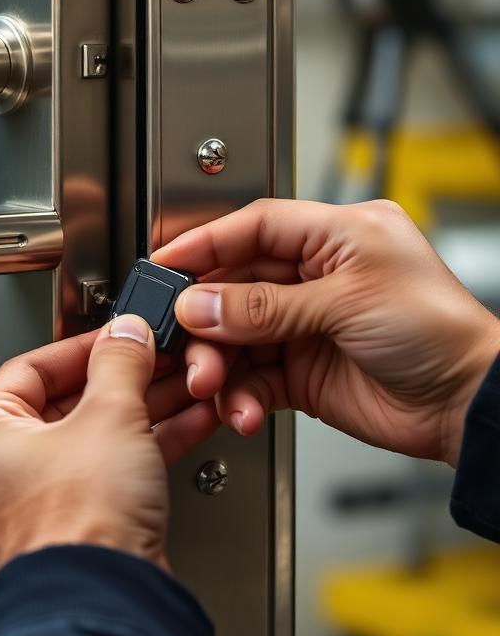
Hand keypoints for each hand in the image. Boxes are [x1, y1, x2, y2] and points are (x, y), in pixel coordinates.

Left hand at [0, 315, 217, 574]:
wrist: (103, 607)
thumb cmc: (78, 528)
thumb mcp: (109, 416)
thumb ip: (119, 362)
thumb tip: (124, 334)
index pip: (32, 367)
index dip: (82, 345)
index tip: (117, 336)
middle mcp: (0, 474)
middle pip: (68, 405)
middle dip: (123, 381)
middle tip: (155, 363)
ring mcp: (35, 507)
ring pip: (93, 441)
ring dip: (142, 413)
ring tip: (181, 391)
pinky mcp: (72, 533)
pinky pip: (108, 475)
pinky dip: (144, 451)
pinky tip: (184, 429)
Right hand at [152, 199, 499, 466]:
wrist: (468, 406)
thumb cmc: (439, 332)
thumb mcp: (347, 303)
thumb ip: (266, 306)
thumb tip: (202, 304)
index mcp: (336, 237)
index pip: (255, 227)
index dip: (206, 242)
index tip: (167, 261)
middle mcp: (316, 277)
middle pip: (236, 286)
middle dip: (207, 317)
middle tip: (186, 338)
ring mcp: (305, 324)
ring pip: (236, 336)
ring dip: (219, 362)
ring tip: (214, 382)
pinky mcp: (300, 369)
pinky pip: (252, 377)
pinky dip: (239, 395)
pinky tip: (242, 408)